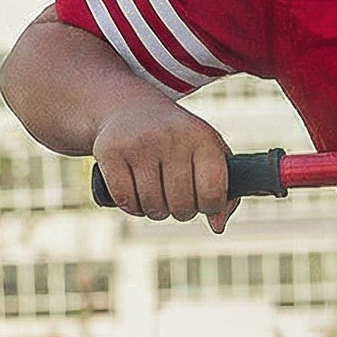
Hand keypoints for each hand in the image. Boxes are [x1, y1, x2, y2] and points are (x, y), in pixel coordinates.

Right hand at [92, 97, 233, 229]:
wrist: (132, 110)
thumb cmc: (180, 142)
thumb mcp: (208, 154)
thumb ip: (224, 191)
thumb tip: (217, 226)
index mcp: (202, 138)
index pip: (212, 191)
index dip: (210, 207)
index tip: (204, 202)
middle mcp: (172, 138)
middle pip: (181, 205)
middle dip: (181, 211)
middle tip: (176, 198)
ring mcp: (140, 144)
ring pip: (153, 206)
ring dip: (155, 210)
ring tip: (157, 194)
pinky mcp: (111, 151)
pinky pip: (125, 200)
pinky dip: (132, 206)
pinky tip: (136, 192)